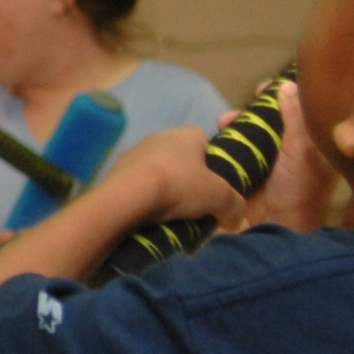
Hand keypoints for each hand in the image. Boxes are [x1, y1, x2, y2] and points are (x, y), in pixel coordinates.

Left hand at [109, 126, 249, 228]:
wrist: (126, 197)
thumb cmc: (179, 186)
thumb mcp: (219, 197)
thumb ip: (234, 205)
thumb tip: (237, 219)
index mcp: (186, 134)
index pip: (206, 144)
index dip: (214, 165)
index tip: (216, 188)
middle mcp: (159, 137)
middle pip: (183, 162)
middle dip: (190, 184)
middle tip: (197, 208)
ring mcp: (135, 154)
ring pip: (160, 175)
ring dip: (167, 194)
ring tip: (173, 219)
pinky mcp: (116, 174)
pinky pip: (139, 188)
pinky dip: (146, 202)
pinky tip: (150, 219)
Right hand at [232, 81, 338, 231]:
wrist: (277, 227)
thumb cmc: (299, 188)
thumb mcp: (302, 149)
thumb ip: (295, 118)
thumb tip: (287, 85)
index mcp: (309, 143)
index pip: (296, 110)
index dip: (281, 96)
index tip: (264, 87)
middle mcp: (287, 149)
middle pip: (268, 120)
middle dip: (252, 110)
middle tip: (241, 105)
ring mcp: (264, 161)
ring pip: (248, 133)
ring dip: (235, 125)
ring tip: (223, 122)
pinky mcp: (243, 172)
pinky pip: (232, 150)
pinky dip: (224, 142)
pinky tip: (217, 136)